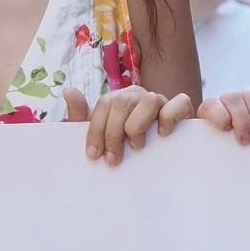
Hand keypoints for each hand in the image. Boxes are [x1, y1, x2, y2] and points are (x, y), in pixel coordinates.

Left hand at [63, 84, 192, 164]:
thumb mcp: (101, 135)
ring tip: (136, 147)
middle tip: (113, 159)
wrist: (157, 160)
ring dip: (138, 125)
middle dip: (113, 132)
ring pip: (149, 100)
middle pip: (122, 102)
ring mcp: (161, 101)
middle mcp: (139, 96)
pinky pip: (180, 102)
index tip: (94, 156)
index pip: (104, 104)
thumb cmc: (125, 147)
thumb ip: (82, 116)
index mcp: (119, 100)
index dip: (96, 130)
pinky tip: (162, 134)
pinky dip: (170, 116)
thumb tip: (67, 90)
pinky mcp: (182, 110)